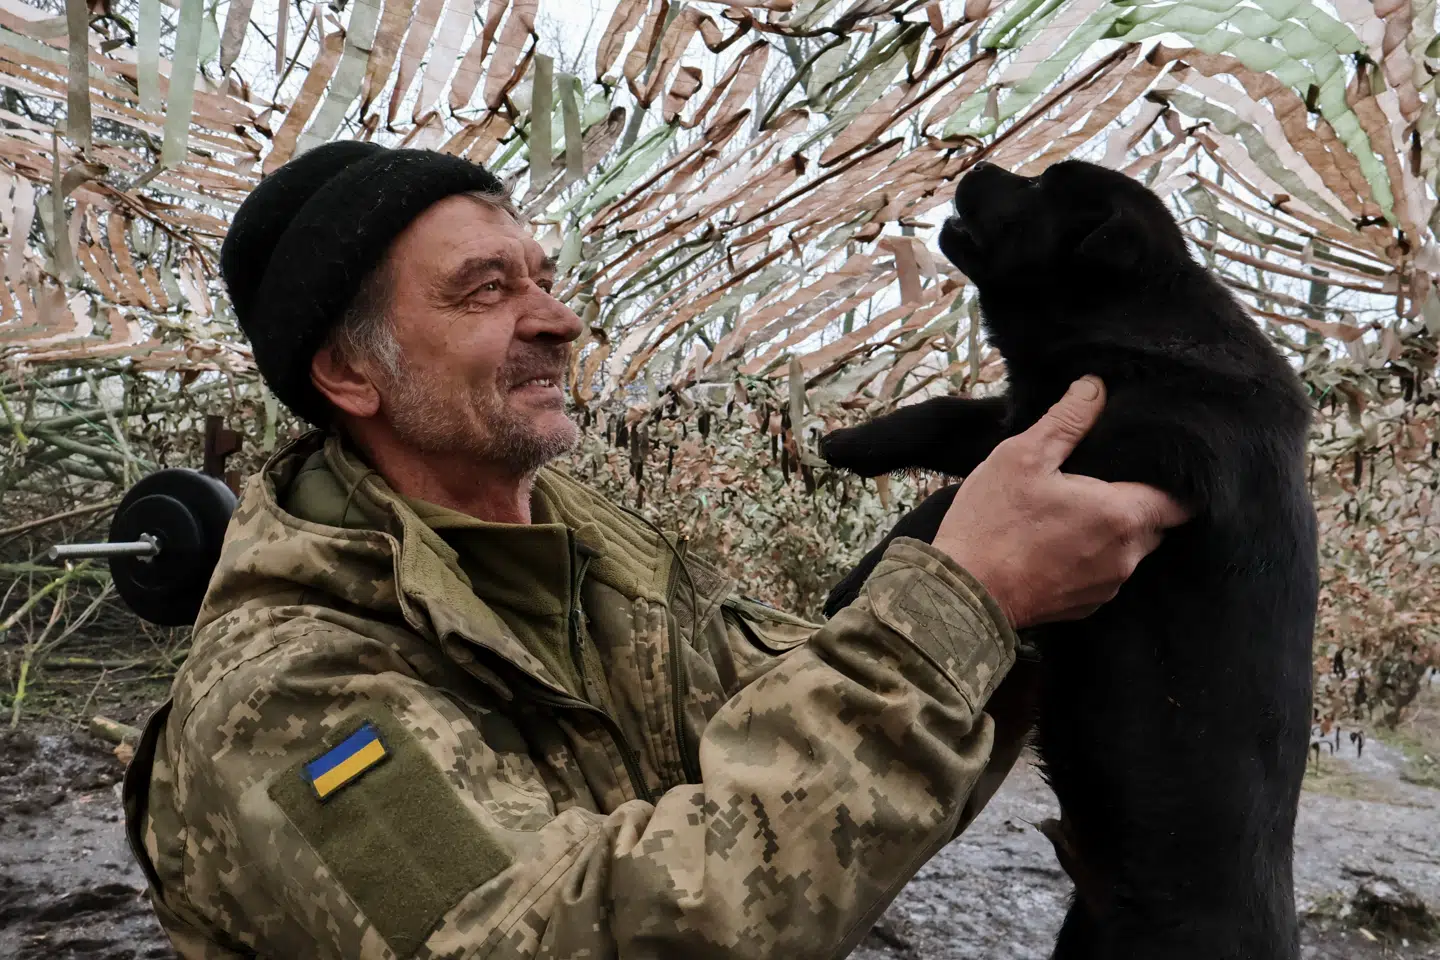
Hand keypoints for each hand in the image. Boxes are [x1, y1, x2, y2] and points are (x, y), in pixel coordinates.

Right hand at [932, 376, 1190, 628]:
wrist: (963, 594)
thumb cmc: (993, 524)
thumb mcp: (1022, 456)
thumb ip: (1067, 419)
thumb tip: (1095, 387)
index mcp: (1121, 515)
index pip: (1181, 501)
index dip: (1171, 481)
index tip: (1148, 467)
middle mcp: (1126, 557)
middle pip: (1155, 524)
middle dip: (1137, 503)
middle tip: (1099, 482)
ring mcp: (1106, 587)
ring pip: (1129, 551)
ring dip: (1111, 532)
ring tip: (1071, 513)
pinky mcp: (1085, 607)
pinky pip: (1103, 575)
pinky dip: (1089, 559)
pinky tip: (1055, 545)